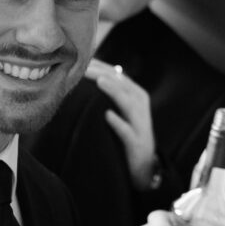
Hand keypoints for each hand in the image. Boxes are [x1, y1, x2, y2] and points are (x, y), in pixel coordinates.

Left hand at [85, 59, 158, 189]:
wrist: (144, 167)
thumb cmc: (127, 134)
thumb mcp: (120, 110)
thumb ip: (110, 93)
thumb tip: (90, 74)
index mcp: (135, 95)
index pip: (116, 75)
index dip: (99, 65)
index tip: (80, 58)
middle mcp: (140, 105)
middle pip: (122, 84)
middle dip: (103, 73)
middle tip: (83, 66)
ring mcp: (140, 124)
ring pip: (129, 103)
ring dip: (115, 91)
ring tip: (99, 82)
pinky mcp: (137, 143)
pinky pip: (128, 132)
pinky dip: (119, 123)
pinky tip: (108, 116)